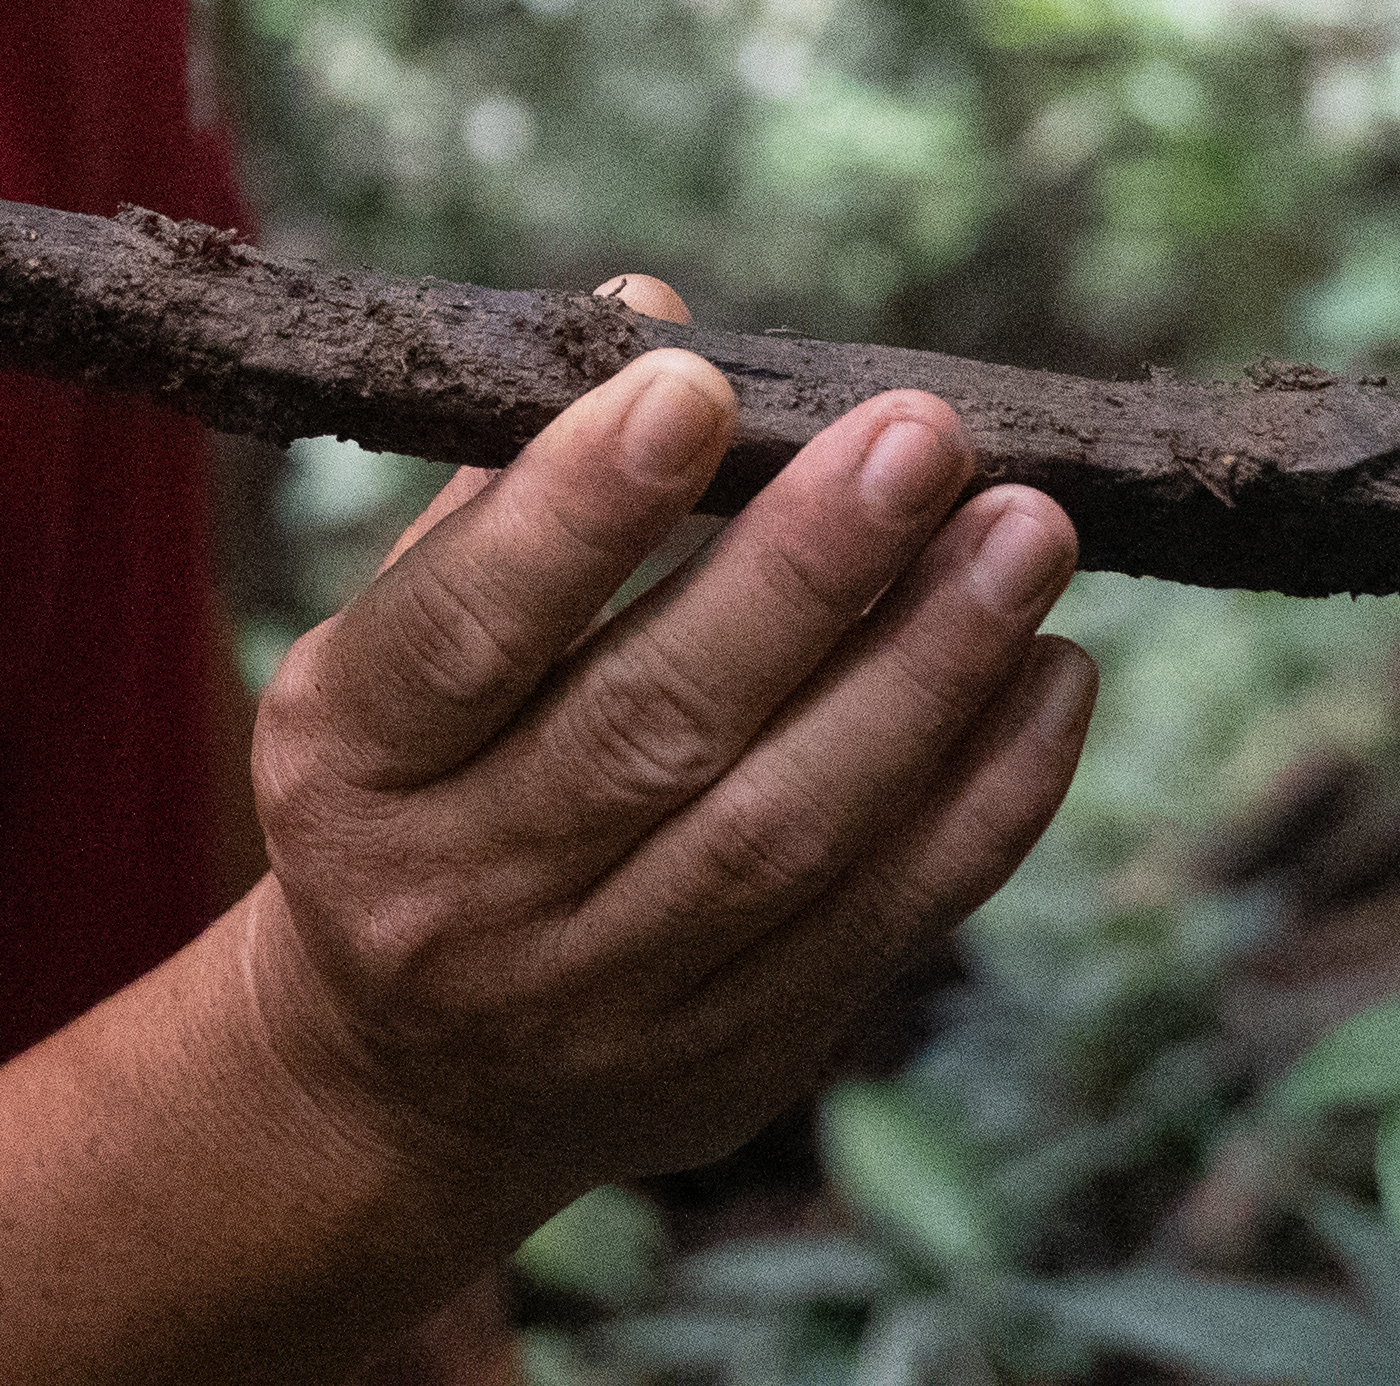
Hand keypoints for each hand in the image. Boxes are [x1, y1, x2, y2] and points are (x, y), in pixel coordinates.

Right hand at [228, 282, 1097, 1209]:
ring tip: (1022, 536)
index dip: (578, 511)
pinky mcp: (727, 1064)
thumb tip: (650, 315)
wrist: (394, 1085)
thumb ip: (509, 495)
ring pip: (783, 833)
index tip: (697, 387)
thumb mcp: (383, 650)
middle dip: (805, 575)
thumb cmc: (404, 794)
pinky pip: (876, 925)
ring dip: (923, 675)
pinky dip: (981, 798)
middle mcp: (461, 896)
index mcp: (351, 762)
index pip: (464, 630)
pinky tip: (1048, 675)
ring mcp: (598, 999)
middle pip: (651, 730)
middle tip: (922, 437)